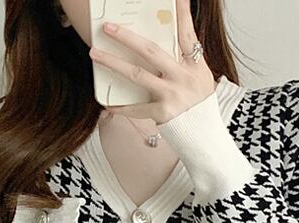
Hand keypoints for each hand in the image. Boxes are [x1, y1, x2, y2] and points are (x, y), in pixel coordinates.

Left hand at [87, 0, 214, 123]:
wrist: (204, 134)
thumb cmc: (198, 103)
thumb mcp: (198, 77)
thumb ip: (182, 60)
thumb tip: (158, 43)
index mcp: (195, 64)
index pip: (187, 33)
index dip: (182, 13)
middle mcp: (183, 76)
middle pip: (151, 51)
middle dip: (127, 37)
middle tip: (108, 27)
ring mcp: (172, 94)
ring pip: (137, 74)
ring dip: (113, 63)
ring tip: (94, 54)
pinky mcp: (162, 112)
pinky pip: (136, 108)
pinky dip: (121, 107)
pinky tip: (106, 104)